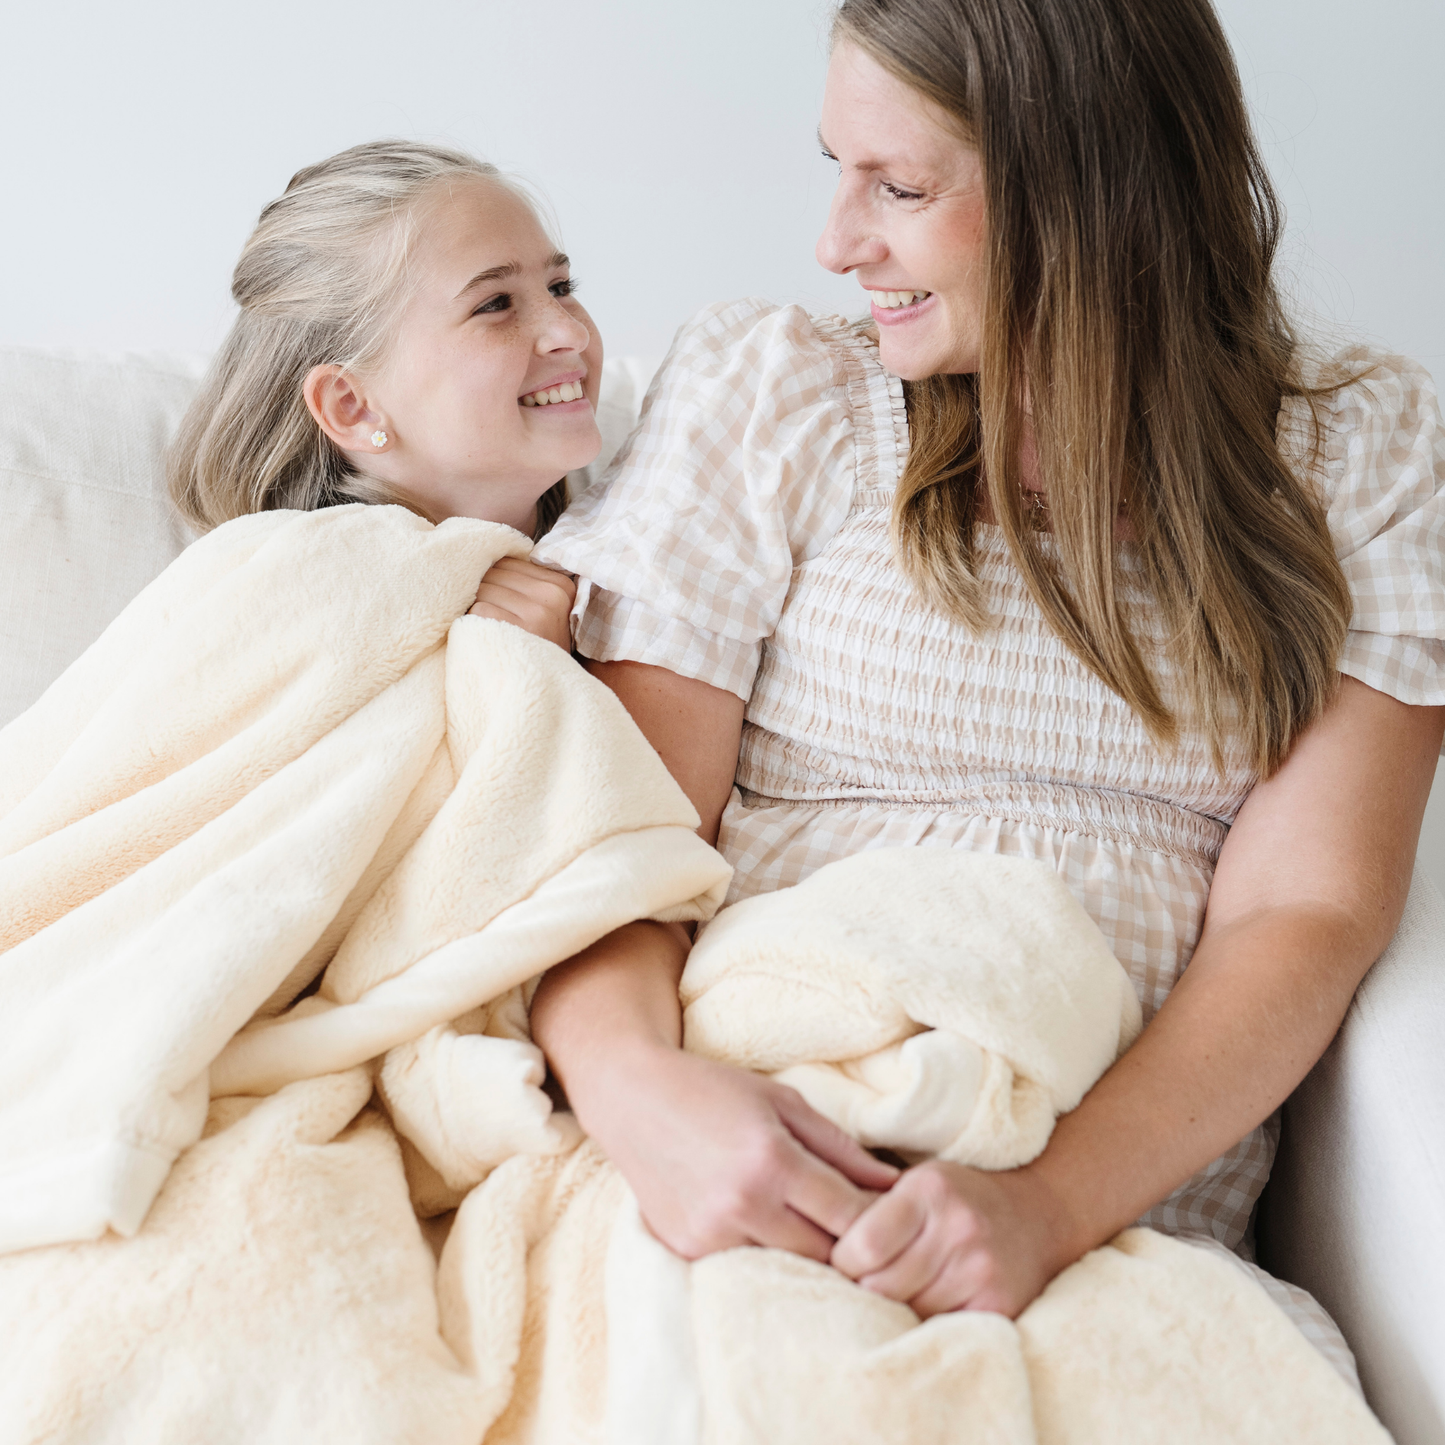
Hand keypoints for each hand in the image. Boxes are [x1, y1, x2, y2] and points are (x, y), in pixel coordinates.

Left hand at [469, 557, 575, 650]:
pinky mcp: (518, 628)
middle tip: (489, 618)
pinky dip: (472, 624)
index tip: (499, 603)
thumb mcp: (543, 611)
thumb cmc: (536, 649)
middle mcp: (553, 595)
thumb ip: (523, 582)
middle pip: (492, 572)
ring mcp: (538, 612)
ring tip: (486, 628)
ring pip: (482, 588)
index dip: (494, 581)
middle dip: (483, 591)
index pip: (507, 561)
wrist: (545, 693)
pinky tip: (484, 639)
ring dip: (475, 607)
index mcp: (561, 584)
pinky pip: (477, 609)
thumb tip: (480, 553)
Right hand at [578, 1043, 898, 1261]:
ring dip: (812, 1258)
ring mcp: (711, 1234)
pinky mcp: (688, 1251)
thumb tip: (895, 1185)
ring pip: (789, 1269)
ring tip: (824, 1235)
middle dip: (853, 1248)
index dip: (881, 1221)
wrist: (633, 1099)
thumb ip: (841, 1147)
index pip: (849, 1215)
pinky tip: (776, 1234)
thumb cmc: (715, 1091)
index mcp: (772, 1160)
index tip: (898, 1219)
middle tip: (870, 1237)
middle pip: (824, 1254)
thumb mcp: (784, 1102)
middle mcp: (741, 1204)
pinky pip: (748, 1267)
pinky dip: (769, 1257)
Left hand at [830, 1160, 1073, 1318]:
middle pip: (879, 1286)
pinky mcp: (997, 1307)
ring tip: (894, 1291)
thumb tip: (810, 1241)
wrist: (1036, 1217)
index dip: (842, 1260)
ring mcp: (981, 1270)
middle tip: (862, 1282)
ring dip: (892, 1308)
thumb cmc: (957, 1198)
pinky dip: (922, 1322)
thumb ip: (870, 1207)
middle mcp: (959, 1228)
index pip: (861, 1246)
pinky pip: (937, 1328)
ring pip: (906, 1312)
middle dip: (863, 1288)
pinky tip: (922, 1305)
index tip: (842, 1259)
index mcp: (930, 1191)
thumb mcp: (915, 1182)